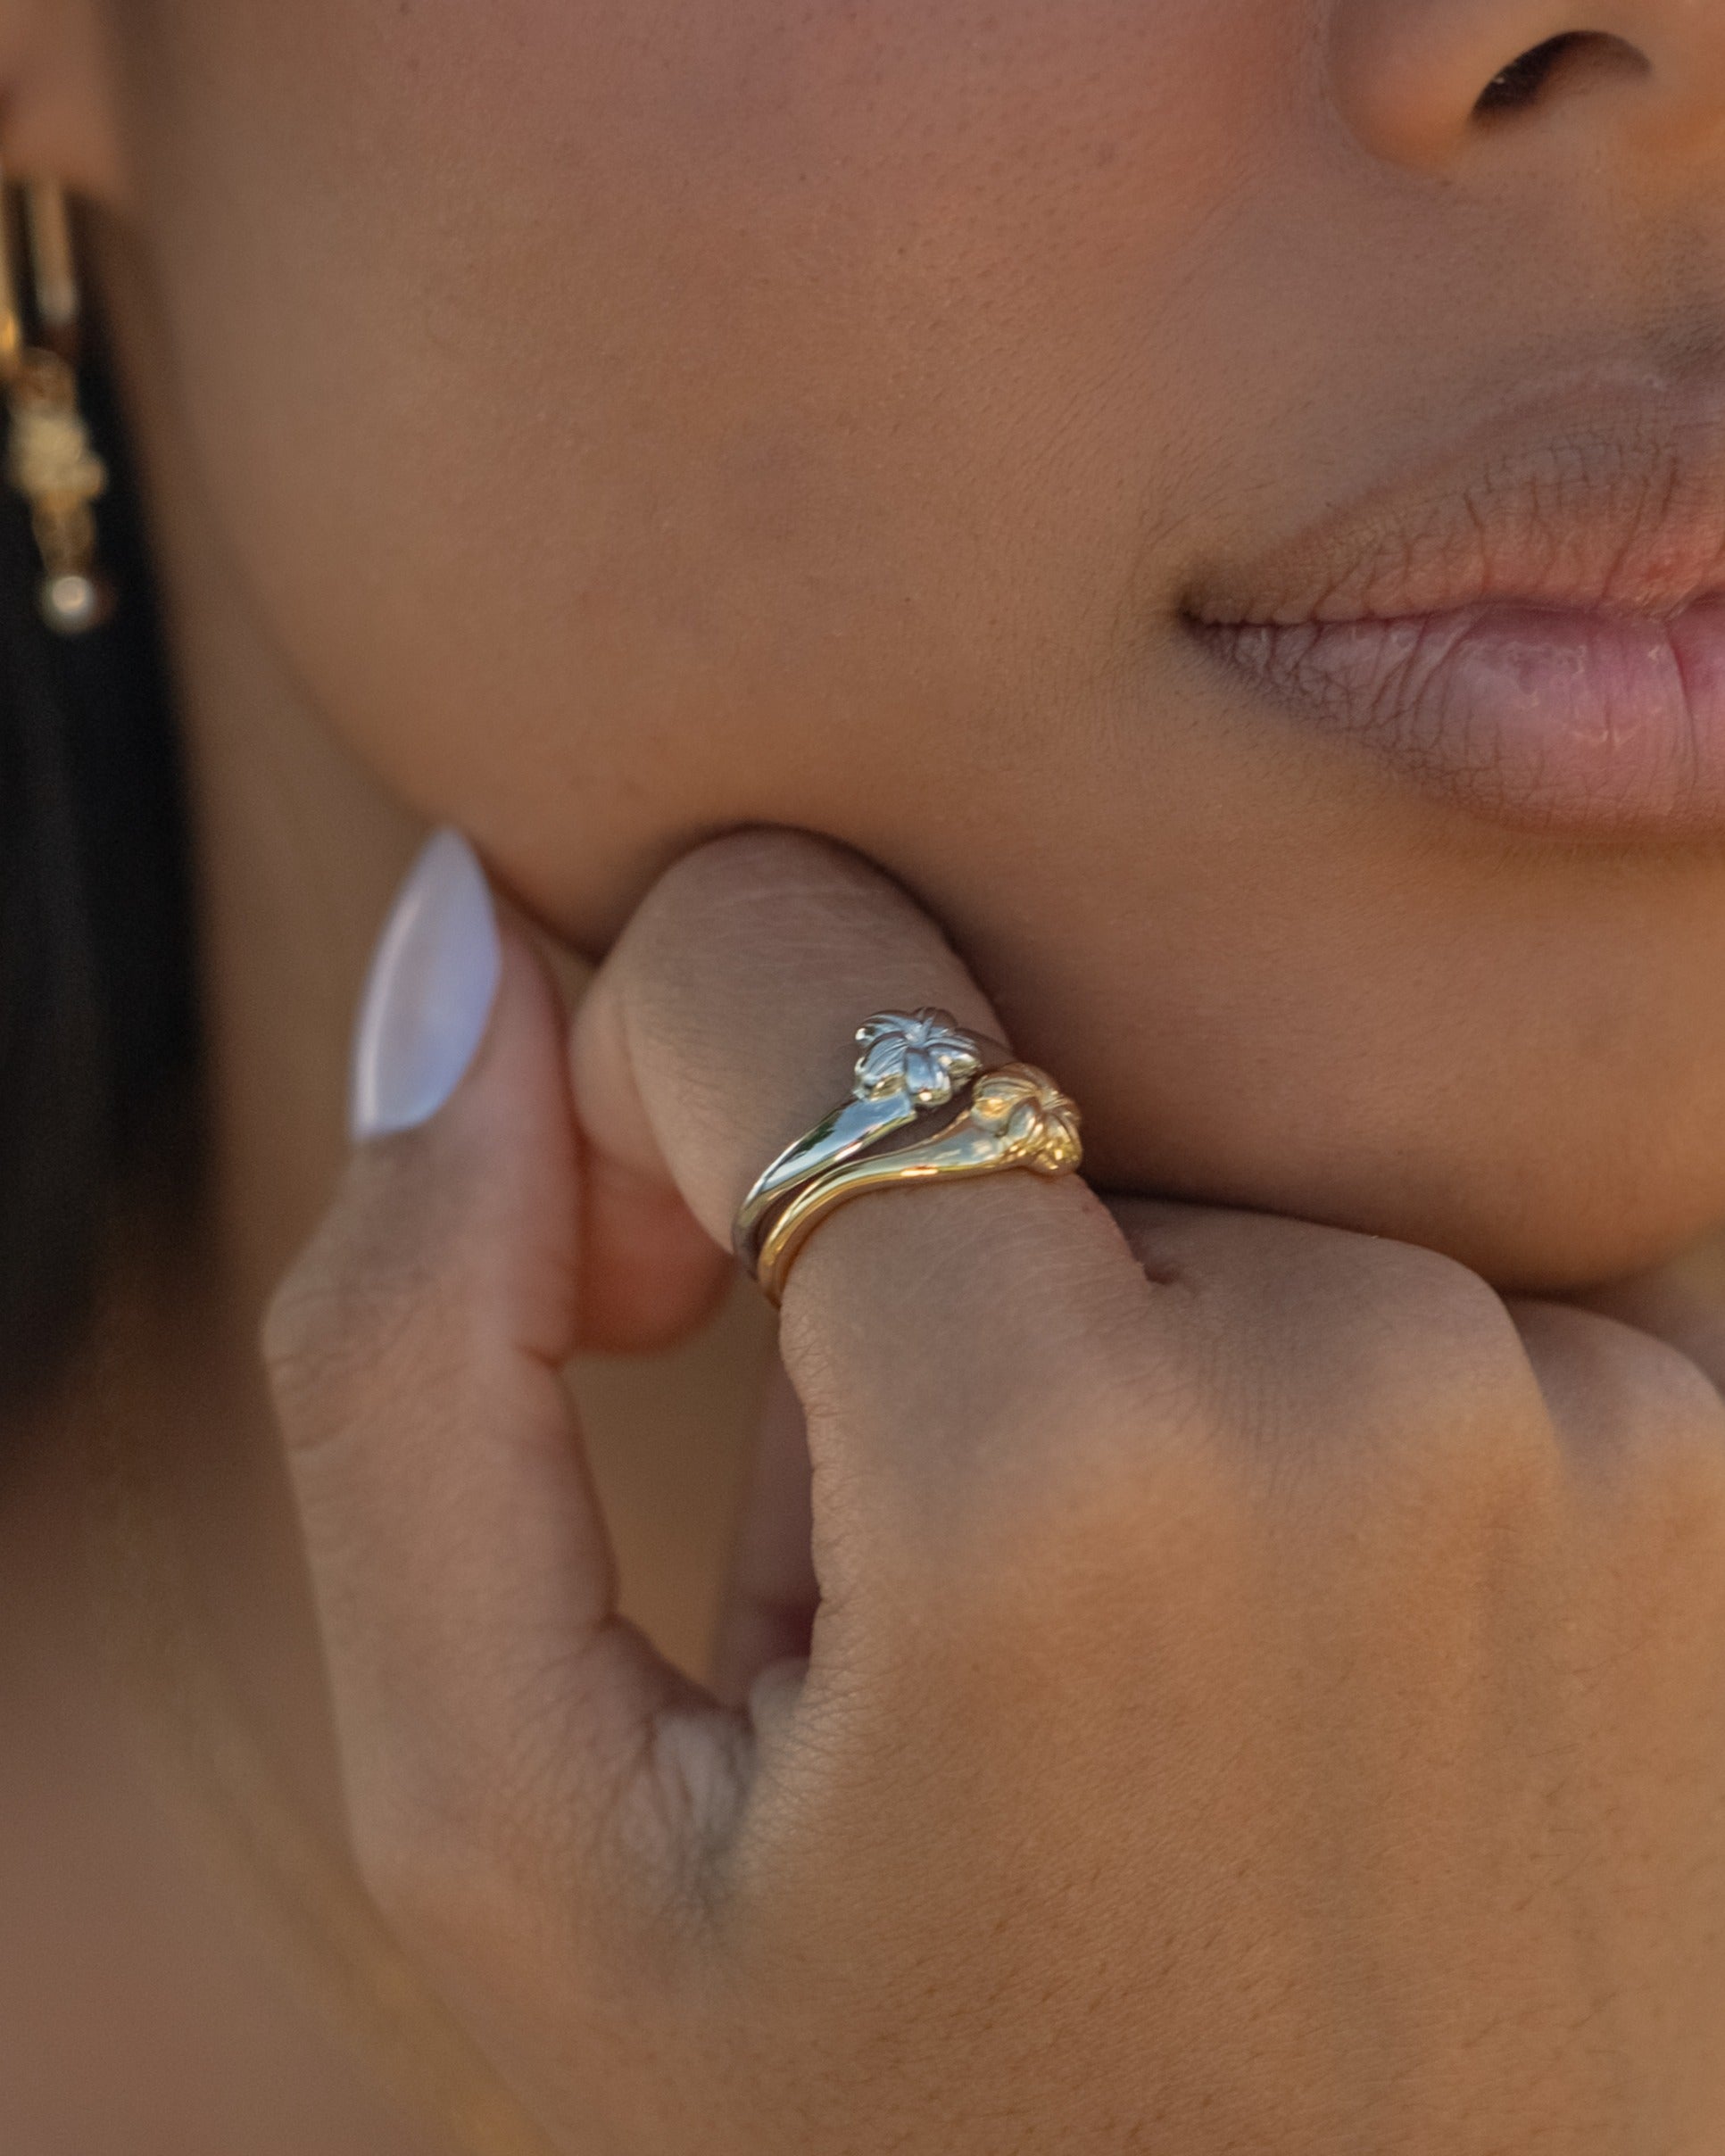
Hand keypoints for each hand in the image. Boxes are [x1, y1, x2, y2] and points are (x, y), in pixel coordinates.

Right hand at [266, 830, 1724, 2152]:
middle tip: (913, 1586)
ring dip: (1108, 1350)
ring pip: (1206, 1180)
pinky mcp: (1716, 1458)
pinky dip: (1310, 1388)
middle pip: (999, 1080)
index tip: (659, 1287)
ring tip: (1118, 1655)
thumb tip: (468, 935)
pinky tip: (1300, 1644)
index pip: (779, 949)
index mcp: (1050, 1478)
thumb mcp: (529, 1837)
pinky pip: (1414, 1262)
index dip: (652, 1082)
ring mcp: (1599, 1418)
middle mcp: (1380, 1384)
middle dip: (890, 1266)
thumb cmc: (903, 2129)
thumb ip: (414, 1362)